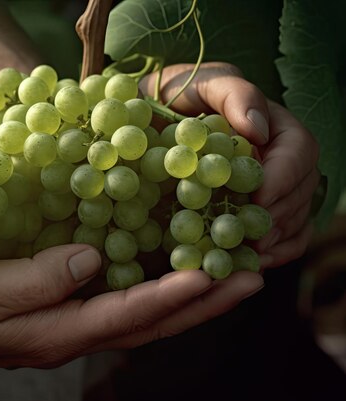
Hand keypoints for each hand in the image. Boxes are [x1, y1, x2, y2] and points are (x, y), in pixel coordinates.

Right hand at [0, 244, 262, 373]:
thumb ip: (34, 280)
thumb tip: (91, 259)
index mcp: (51, 334)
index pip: (125, 316)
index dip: (172, 295)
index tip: (216, 273)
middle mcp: (66, 334)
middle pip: (147, 324)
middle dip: (200, 304)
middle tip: (249, 279)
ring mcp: (61, 326)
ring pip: (136, 316)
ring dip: (183, 298)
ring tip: (225, 275)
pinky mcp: (52, 311)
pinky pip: (113, 302)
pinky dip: (148, 287)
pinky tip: (162, 268)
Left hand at [140, 62, 319, 267]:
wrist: (152, 115)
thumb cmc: (180, 93)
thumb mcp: (202, 83)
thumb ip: (234, 94)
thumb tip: (258, 129)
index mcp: (276, 126)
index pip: (298, 152)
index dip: (283, 178)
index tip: (259, 198)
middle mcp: (280, 159)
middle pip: (301, 190)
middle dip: (281, 215)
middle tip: (255, 238)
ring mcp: (270, 187)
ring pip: (295, 216)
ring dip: (278, 239)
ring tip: (252, 256)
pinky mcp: (252, 211)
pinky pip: (280, 235)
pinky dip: (273, 252)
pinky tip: (252, 263)